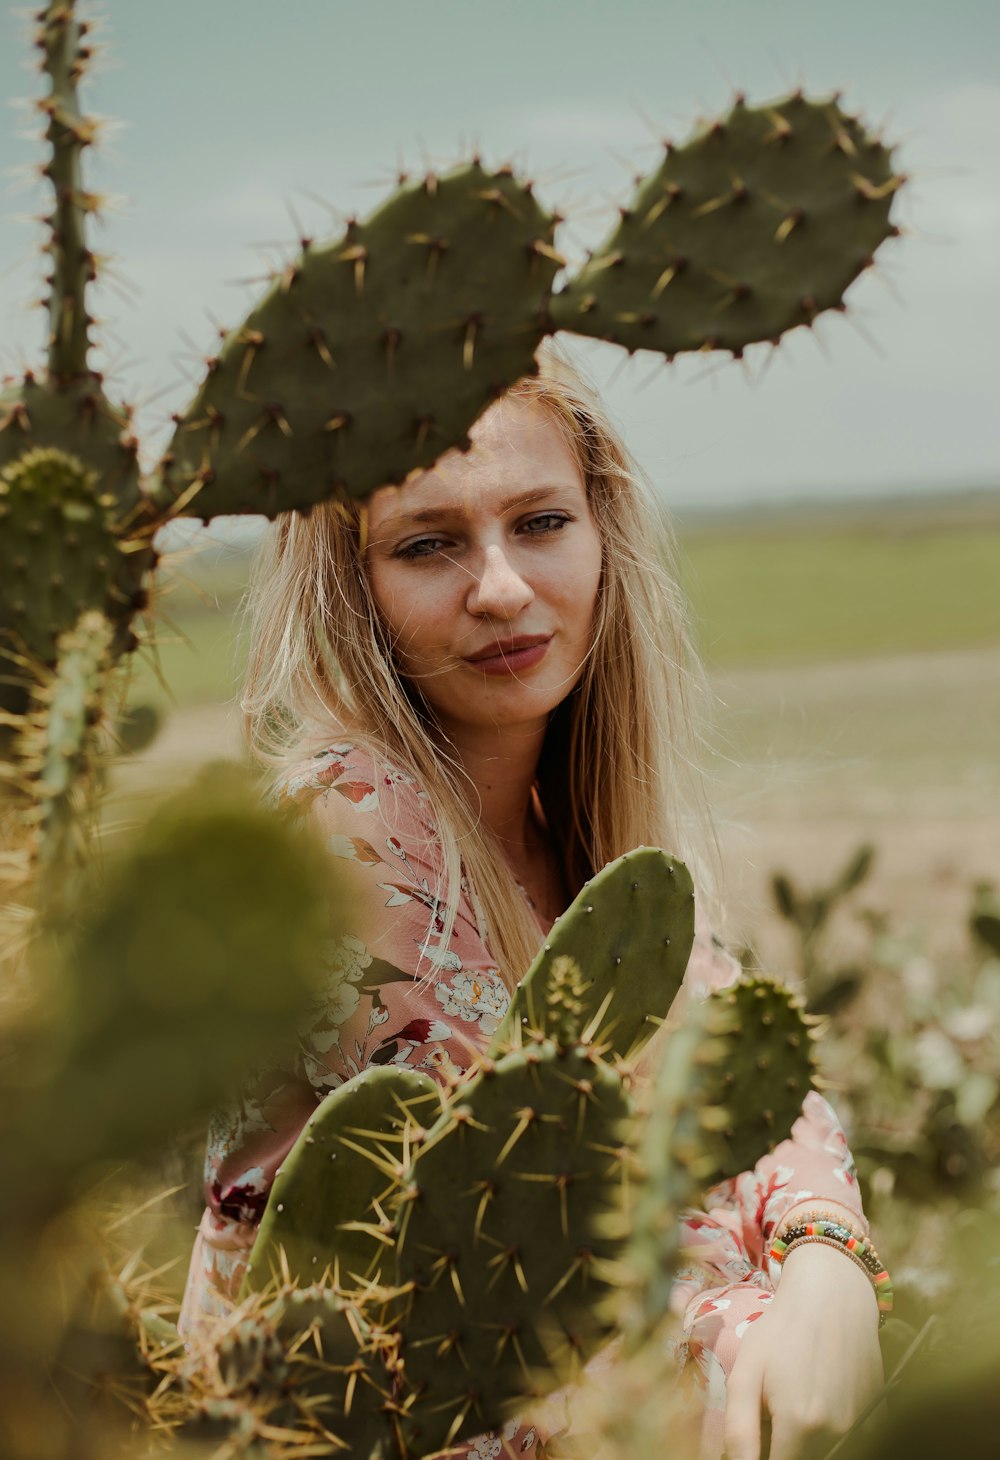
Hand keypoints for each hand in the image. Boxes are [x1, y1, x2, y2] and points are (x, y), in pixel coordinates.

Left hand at [724, 1243, 883, 1459]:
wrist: (833, 1295)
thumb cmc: (782, 1331)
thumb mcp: (745, 1372)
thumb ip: (739, 1430)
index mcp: (802, 1425)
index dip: (763, 1455)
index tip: (761, 1430)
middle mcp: (839, 1433)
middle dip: (785, 1445)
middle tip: (774, 1410)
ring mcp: (863, 1426)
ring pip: (827, 1452)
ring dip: (808, 1440)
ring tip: (797, 1399)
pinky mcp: (879, 1416)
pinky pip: (850, 1439)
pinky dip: (831, 1430)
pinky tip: (821, 1395)